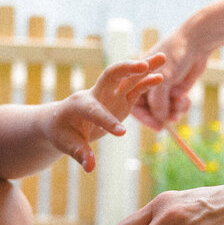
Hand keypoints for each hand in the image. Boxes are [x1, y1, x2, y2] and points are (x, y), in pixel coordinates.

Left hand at [44, 54, 165, 171]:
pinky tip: (160, 76)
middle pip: (111, 75)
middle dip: (126, 69)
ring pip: (127, 77)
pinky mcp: (120, 99)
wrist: (61, 120)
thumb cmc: (62, 132)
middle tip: (143, 64)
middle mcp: (96, 94)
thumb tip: (90, 167)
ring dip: (144, 67)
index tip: (121, 133)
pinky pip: (134, 88)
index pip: (95, 111)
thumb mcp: (67, 144)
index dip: (107, 121)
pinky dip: (146, 81)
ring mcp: (110, 94)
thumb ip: (80, 154)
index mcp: (80, 105)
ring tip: (162, 57)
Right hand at [132, 28, 208, 129]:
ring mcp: (163, 89)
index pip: (136, 106)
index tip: (157, 127)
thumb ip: (159, 101)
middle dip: (162, 116)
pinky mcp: (176, 90)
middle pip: (152, 111)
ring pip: (166, 110)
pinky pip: (176, 106)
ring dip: (174, 110)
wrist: (196, 43)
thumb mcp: (164, 79)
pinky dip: (181, 106)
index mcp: (138, 81)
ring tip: (181, 103)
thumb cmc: (175, 55)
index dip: (146, 118)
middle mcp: (148, 86)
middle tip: (173, 119)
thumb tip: (160, 120)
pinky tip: (186, 99)